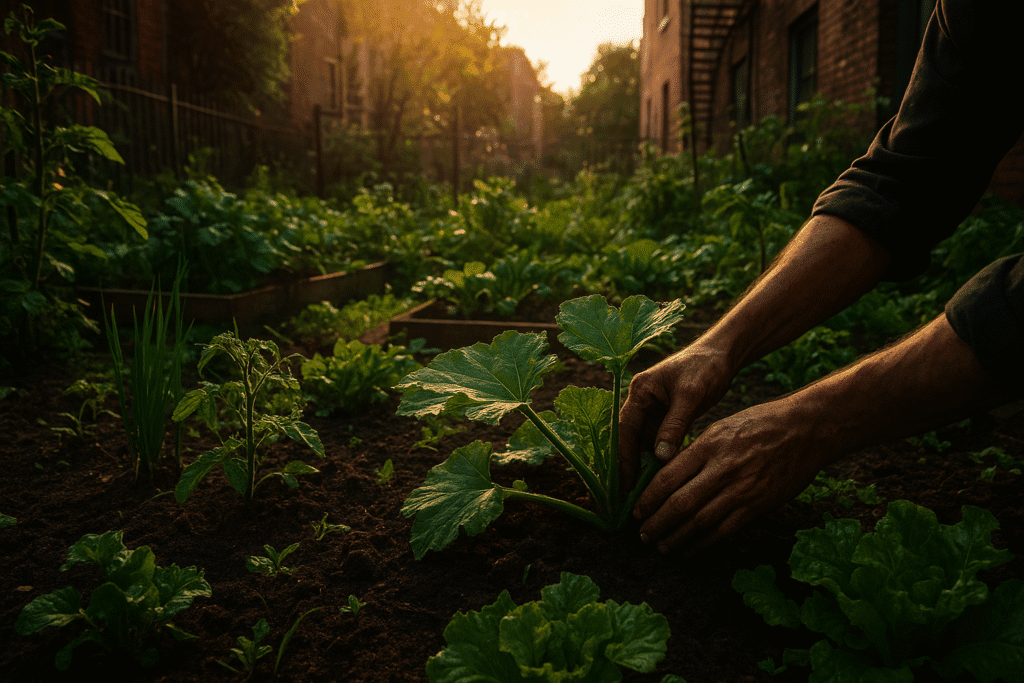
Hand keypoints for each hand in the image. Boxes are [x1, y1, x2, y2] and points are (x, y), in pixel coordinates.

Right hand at [618, 341, 734, 489]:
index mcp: (640, 391)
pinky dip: (659, 461)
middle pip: (629, 440)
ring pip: (643, 444)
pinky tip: (662, 481)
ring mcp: (653, 410)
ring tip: (644, 495)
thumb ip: (675, 424)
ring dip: (643, 467)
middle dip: (629, 467)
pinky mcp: (667, 418)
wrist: (724, 355)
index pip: (625, 429)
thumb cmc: (706, 367)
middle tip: (630, 497)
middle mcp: (642, 401)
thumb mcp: (691, 395)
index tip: (626, 484)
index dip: (623, 458)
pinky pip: (658, 443)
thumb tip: (660, 457)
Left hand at [632, 397, 830, 554]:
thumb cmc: (760, 424)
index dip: (648, 498)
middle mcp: (722, 469)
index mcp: (708, 446)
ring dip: (676, 538)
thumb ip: (696, 451)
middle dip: (657, 523)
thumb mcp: (722, 428)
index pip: (668, 477)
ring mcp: (741, 489)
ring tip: (661, 547)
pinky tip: (690, 548)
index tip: (636, 511)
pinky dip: (704, 543)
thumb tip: (668, 475)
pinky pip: (724, 530)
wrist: (805, 429)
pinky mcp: (758, 505)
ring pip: (699, 521)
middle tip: (642, 535)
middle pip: (679, 503)